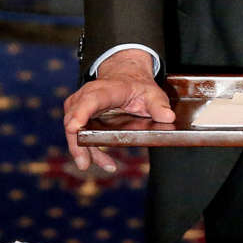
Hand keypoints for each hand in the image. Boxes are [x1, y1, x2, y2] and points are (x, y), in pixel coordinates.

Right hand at [62, 49, 174, 172]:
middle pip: (74, 120)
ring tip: (107, 166)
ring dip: (85, 151)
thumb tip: (168, 117)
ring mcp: (79, 105)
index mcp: (106, 89)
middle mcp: (87, 96)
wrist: (125, 76)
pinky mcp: (77, 115)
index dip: (80, 114)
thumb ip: (160, 105)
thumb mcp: (152, 93)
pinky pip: (78, 135)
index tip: (74, 127)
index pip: (90, 100)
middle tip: (84, 163)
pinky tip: (105, 162)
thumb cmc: (137, 86)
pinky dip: (88, 150)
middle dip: (77, 143)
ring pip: (74, 131)